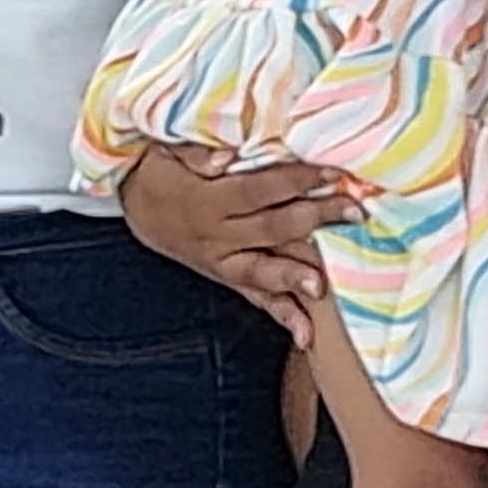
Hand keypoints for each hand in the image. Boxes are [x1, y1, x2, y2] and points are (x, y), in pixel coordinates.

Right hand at [108, 142, 357, 322]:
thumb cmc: (156, 172)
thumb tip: (227, 157)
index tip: (333, 174)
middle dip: (317, 219)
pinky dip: (281, 315)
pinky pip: (255, 297)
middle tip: (355, 213)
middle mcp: (215, 236)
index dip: (297, 181)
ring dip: (295, 277)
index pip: (260, 190)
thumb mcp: (165, 152)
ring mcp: (220, 260)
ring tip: (322, 287)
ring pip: (263, 272)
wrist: (132, 204)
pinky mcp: (225, 275)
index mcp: (205, 201)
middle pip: (273, 228)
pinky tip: (305, 335)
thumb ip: (196, 154)